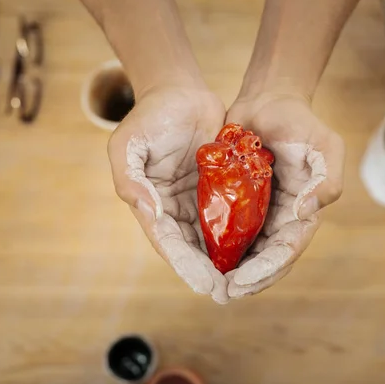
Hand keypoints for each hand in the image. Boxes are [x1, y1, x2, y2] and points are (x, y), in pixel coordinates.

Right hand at [108, 85, 229, 303]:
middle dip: (208, 271)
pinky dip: (239, 232)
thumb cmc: (149, 115)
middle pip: (191, 248)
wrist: (179, 91)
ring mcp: (197, 199)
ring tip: (245, 280)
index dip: (184, 264)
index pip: (167, 241)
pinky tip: (257, 248)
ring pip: (212, 236)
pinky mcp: (219, 188)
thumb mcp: (127, 145)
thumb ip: (130, 179)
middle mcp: (173, 208)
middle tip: (229, 292)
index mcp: (150, 204)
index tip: (205, 283)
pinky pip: (230, 214)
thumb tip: (150, 214)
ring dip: (226, 260)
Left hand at [224, 92, 344, 298]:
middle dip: (248, 280)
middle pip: (266, 259)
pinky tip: (198, 257)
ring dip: (231, 271)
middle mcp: (281, 218)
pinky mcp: (237, 203)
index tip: (244, 281)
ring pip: (245, 251)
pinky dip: (217, 246)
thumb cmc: (300, 121)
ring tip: (210, 285)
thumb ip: (328, 179)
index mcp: (304, 212)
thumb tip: (306, 213)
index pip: (287, 249)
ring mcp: (259, 212)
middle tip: (223, 293)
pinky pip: (227, 230)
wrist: (268, 101)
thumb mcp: (325, 146)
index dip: (268, 268)